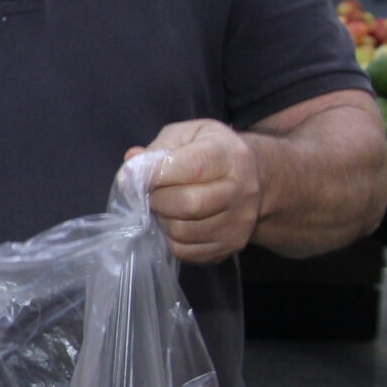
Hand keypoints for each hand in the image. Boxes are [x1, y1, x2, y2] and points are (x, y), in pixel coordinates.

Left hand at [127, 119, 260, 263]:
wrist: (254, 178)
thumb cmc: (212, 151)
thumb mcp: (188, 135)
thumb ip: (160, 147)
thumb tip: (132, 161)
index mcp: (230, 155)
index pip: (189, 167)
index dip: (155, 173)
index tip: (136, 175)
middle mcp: (241, 190)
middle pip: (188, 204)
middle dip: (157, 199)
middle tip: (151, 193)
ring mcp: (239, 222)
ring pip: (183, 232)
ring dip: (162, 220)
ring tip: (163, 207)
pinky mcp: (230, 245)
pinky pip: (186, 251)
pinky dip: (170, 239)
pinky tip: (174, 222)